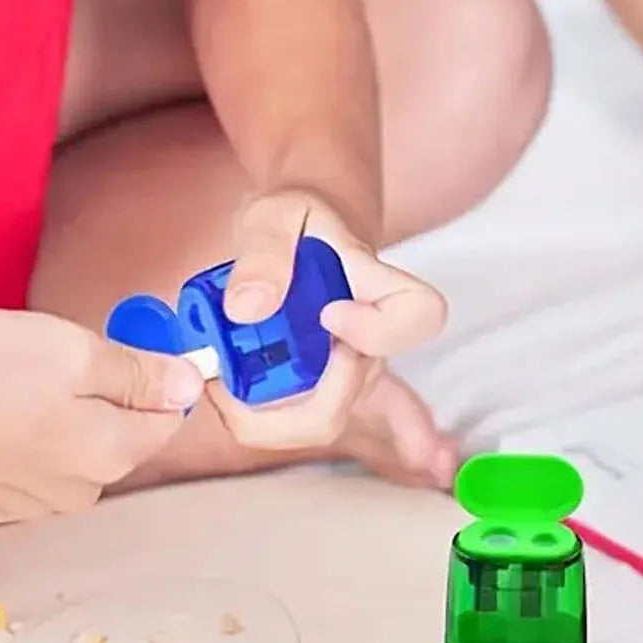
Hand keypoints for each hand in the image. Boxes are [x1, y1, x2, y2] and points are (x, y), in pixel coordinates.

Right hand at [0, 309, 203, 523]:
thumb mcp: (79, 350)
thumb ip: (142, 373)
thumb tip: (187, 385)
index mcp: (112, 455)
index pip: (168, 420)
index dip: (156, 380)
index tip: (133, 350)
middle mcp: (80, 492)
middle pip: (118, 439)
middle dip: (101, 400)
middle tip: (55, 360)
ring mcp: (34, 505)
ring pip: (70, 455)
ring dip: (56, 422)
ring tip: (12, 386)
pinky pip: (26, 468)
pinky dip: (16, 441)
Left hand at [210, 189, 447, 472]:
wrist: (305, 235)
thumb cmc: (296, 221)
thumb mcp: (272, 215)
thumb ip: (264, 253)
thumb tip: (246, 309)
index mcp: (378, 287)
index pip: (419, 315)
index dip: (377, 329)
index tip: (328, 312)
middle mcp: (373, 342)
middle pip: (349, 400)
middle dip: (282, 396)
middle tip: (236, 360)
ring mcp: (350, 375)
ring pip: (315, 424)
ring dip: (256, 405)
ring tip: (222, 362)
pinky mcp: (324, 394)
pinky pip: (291, 426)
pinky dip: (248, 413)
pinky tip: (224, 381)